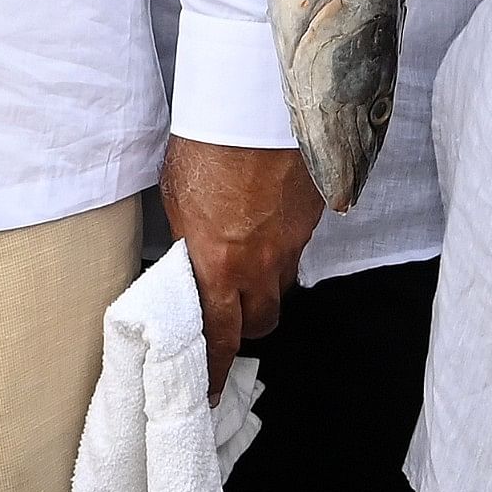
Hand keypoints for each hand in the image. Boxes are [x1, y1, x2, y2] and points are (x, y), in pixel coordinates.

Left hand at [158, 136, 321, 397]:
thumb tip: (191, 254)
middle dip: (246, 325)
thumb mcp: (177, 198)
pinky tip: (268, 220)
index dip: (215, 370)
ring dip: (266, 284)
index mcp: (218, 265)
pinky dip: (283, 244)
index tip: (210, 390)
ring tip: (248, 261)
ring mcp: (294, 240)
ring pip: (283, 284)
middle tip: (230, 315)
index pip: (220, 338)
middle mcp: (261, 263)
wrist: (258, 101)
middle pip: (262, 321)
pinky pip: (298, 246)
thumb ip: (188, 239)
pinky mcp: (315, 215)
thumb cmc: (209, 143)